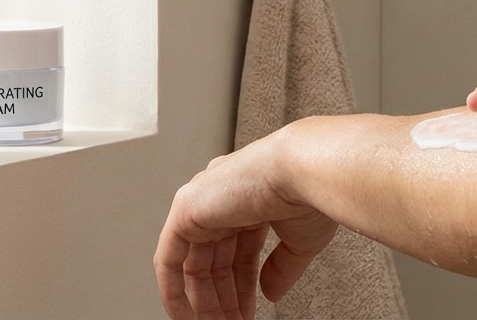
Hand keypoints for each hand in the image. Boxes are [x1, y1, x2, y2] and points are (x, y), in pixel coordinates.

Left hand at [154, 127, 337, 318]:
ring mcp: (201, 202)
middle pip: (213, 261)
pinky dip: (174, 290)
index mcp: (247, 197)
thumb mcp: (298, 242)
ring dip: (203, 303)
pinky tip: (185, 314)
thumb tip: (270, 292)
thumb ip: (280, 268)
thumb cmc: (308, 192)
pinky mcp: (185, 210)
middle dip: (222, 299)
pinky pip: (169, 258)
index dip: (242, 288)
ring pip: (192, 264)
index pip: (236, 251)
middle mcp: (220, 197)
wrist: (301, 171)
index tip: (246, 311)